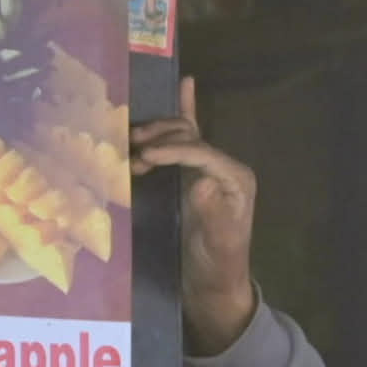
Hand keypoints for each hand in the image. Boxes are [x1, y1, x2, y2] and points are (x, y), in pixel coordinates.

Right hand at [130, 88, 259, 353]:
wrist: (213, 283)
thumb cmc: (217, 265)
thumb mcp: (217, 245)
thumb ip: (213, 215)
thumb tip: (202, 183)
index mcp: (235, 180)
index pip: (202, 153)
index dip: (173, 150)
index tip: (144, 156)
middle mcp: (224, 168)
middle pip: (191, 137)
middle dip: (161, 138)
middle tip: (131, 149)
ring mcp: (208, 169)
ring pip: (184, 134)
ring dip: (157, 132)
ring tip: (130, 142)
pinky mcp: (192, 174)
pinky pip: (187, 138)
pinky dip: (184, 110)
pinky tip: (185, 83)